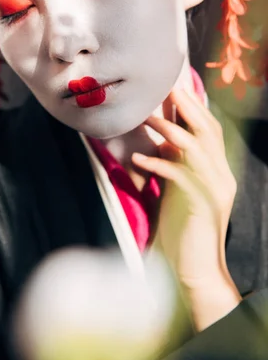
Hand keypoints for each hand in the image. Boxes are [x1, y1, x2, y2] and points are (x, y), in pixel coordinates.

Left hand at [132, 89, 240, 328]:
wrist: (192, 272)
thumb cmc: (180, 232)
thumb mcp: (176, 192)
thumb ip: (175, 166)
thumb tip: (162, 141)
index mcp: (217, 172)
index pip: (209, 130)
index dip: (193, 107)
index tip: (174, 86)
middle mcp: (221, 177)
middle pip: (208, 131)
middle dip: (188, 107)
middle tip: (167, 88)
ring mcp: (215, 191)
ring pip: (197, 148)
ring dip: (169, 130)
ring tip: (145, 119)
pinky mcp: (202, 206)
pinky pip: (181, 176)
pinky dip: (159, 164)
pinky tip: (138, 159)